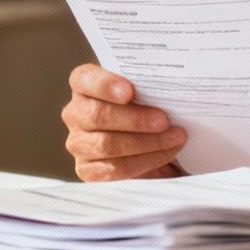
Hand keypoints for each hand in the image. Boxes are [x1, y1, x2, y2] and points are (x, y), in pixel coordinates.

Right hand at [62, 64, 186, 181]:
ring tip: (174, 138)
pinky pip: (114, 168)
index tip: (129, 91)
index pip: (84, 79)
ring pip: (107, 144)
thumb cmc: (144, 107)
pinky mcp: (87, 169)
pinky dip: (144, 161)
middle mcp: (75, 113)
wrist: (147, 140)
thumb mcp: (144, 91)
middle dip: (136, 120)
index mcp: (83, 85)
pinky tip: (164, 153)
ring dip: (147, 142)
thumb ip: (146, 86)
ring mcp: (78, 143)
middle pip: (98, 115)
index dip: (105, 85)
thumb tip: (169, 87)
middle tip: (164, 120)